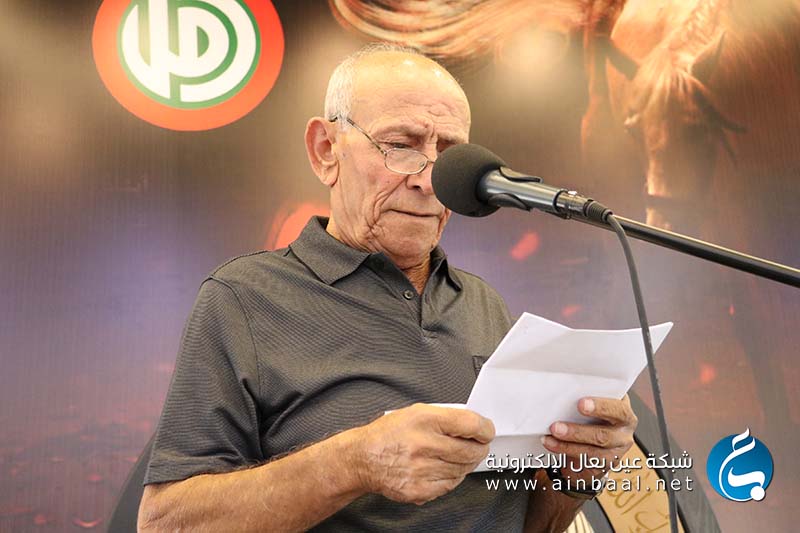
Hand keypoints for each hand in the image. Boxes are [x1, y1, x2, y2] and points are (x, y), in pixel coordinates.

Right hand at [351, 403, 494, 504]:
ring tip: (461, 456)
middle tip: (480, 446)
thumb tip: (473, 425)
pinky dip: (454, 477)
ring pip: (462, 469)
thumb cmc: (389, 433)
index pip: (469, 424)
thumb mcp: (415, 412)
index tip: (487, 431)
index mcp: (423, 420)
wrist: (363, 458)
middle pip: (470, 450)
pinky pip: (450, 485)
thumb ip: (445, 417)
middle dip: (480, 448)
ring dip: (467, 463)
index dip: (485, 429)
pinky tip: (446, 468)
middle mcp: (422, 444)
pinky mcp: (418, 489)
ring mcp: (420, 469)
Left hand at [542, 394, 637, 480]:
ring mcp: (615, 453)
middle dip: (577, 432)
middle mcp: (623, 435)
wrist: (602, 436)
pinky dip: (566, 457)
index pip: (618, 410)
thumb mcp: (599, 401)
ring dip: (567, 447)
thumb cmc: (598, 413)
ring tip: (549, 439)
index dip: (600, 407)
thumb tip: (563, 391)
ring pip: (592, 453)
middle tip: (555, 427)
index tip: (581, 404)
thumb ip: (588, 396)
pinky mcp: (603, 466)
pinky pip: (585, 465)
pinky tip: (553, 448)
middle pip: (603, 436)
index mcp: (625, 414)